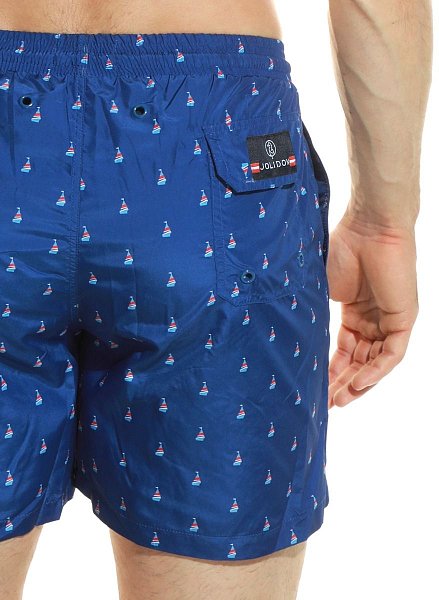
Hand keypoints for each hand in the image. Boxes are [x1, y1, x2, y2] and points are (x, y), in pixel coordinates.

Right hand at [326, 213, 418, 408]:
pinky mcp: (404, 318)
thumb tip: (291, 334)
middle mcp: (374, 321)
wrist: (368, 225)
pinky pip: (391, 354)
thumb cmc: (343, 248)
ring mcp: (390, 321)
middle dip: (343, 384)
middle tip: (325, 405)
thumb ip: (314, 314)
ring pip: (376, 363)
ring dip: (358, 384)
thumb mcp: (322, 290)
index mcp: (355, 314)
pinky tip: (357, 384)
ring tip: (338, 401)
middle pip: (359, 362)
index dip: (330, 372)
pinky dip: (376, 371)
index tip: (314, 389)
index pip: (344, 352)